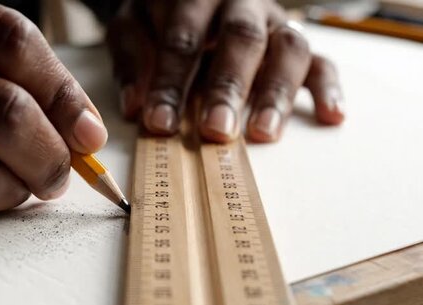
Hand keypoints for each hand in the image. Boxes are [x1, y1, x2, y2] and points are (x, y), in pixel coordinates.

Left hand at [107, 0, 344, 142]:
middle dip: (229, 87)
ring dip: (276, 93)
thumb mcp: (133, 27)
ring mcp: (273, 22)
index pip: (184, 37)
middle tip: (216, 131)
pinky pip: (321, 60)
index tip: (160, 123)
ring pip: (288, 48)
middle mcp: (241, 4)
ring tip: (262, 132)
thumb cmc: (159, 18)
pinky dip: (328, 87)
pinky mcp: (295, 42)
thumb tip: (136, 106)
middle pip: (242, 39)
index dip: (171, 81)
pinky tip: (331, 115)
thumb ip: (133, 60)